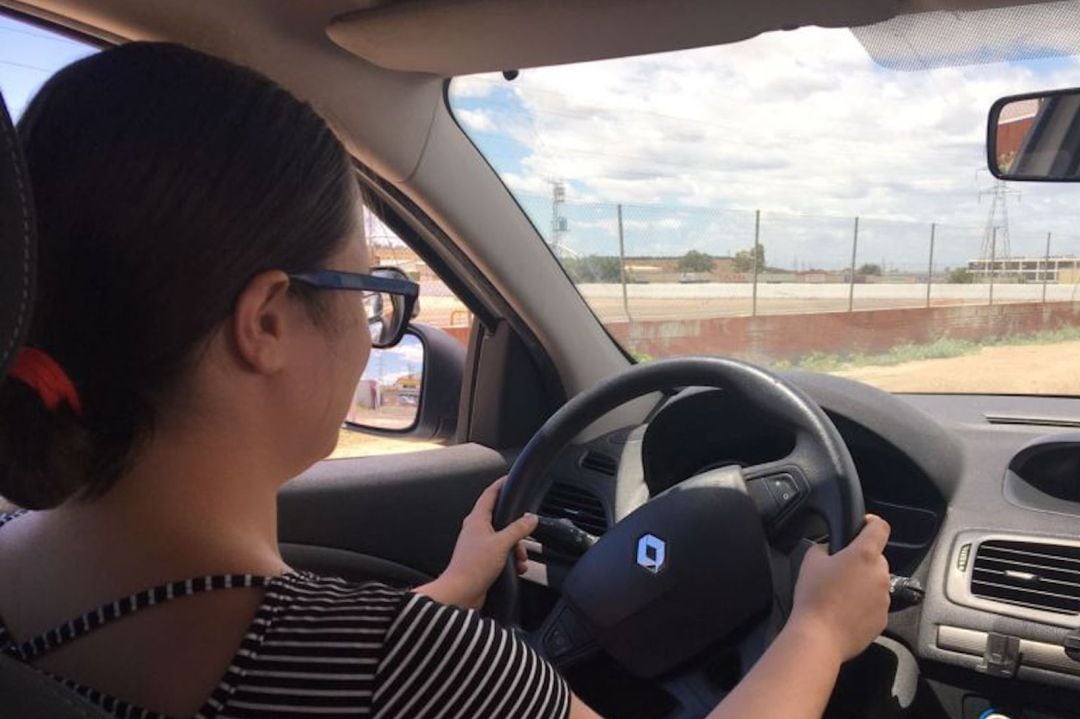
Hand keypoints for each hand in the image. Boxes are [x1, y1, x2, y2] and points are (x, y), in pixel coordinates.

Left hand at [417, 477, 538, 609]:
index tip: (510, 479)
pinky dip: (510, 559)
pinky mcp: (481, 559)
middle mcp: (475, 529)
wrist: (461, 592)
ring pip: (503, 538)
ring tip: (520, 558)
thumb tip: (530, 518)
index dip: (500, 484)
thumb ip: (518, 529)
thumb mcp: (502, 544)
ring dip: (515, 547)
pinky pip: (500, 553)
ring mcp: (477, 544)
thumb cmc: (474, 566)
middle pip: (500, 519)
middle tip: (525, 534)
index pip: (489, 494)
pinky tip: (516, 567)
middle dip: (516, 529)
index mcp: (477, 519)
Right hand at [787, 514, 891, 662]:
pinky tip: (845, 611)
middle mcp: (880, 574)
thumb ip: (824, 547)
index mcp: (864, 554)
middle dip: (861, 560)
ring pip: (876, 582)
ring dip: (863, 583)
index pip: (880, 527)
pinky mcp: (883, 618)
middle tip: (839, 570)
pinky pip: (875, 604)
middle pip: (876, 558)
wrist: (820, 637)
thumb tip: (832, 549)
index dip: (871, 522)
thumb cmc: (814, 597)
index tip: (862, 526)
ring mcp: (884, 598)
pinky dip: (864, 604)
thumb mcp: (810, 561)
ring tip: (840, 595)